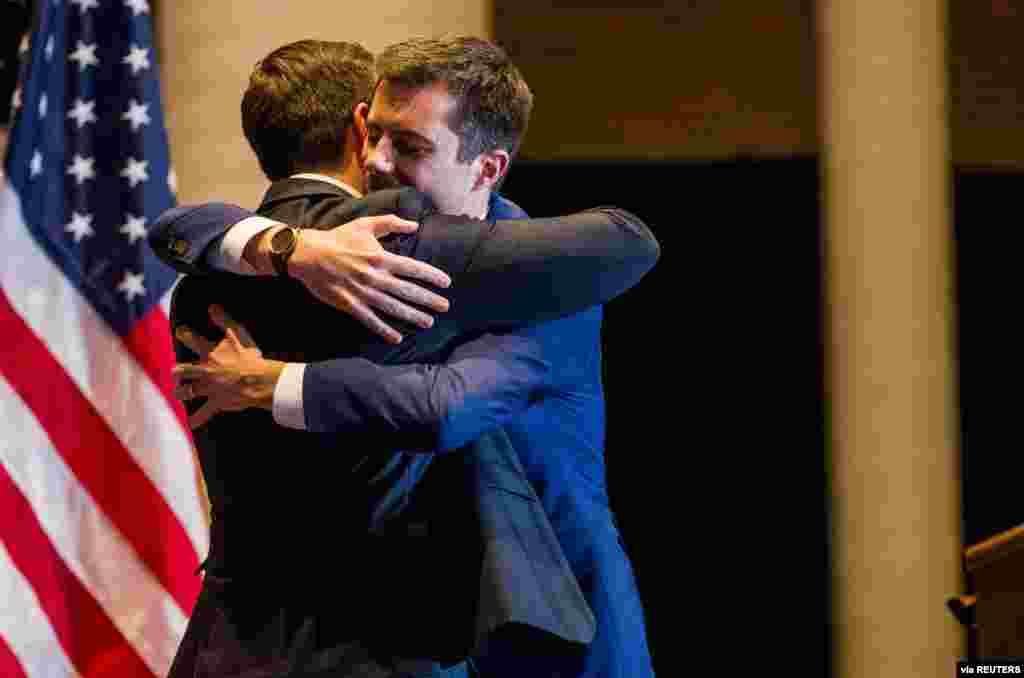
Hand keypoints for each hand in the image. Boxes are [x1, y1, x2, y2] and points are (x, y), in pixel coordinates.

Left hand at [172, 305, 285, 428]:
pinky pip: (205, 412)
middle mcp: (206, 371)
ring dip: (182, 392)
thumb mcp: (239, 335)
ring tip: (178, 393)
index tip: (180, 332)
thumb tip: (212, 306)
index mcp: (211, 354)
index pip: (193, 341)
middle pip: (183, 371)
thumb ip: (224, 321)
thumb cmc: (251, 358)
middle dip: (178, 372)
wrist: (259, 381)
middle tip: (176, 373)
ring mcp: (209, 388)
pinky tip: (192, 424)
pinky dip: (198, 418)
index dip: (185, 334)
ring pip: (188, 392)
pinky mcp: (217, 401)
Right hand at [287, 215, 452, 344]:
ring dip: (412, 316)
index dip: (431, 276)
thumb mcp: (365, 224)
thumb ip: (391, 223)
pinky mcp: (350, 304)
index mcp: (380, 257)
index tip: (446, 283)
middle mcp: (374, 277)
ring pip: (393, 307)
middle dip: (428, 300)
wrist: (308, 254)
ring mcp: (362, 292)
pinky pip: (370, 320)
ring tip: (429, 322)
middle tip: (445, 306)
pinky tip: (397, 338)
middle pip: (408, 291)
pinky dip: (384, 330)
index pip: (413, 268)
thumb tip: (415, 226)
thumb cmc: (338, 237)